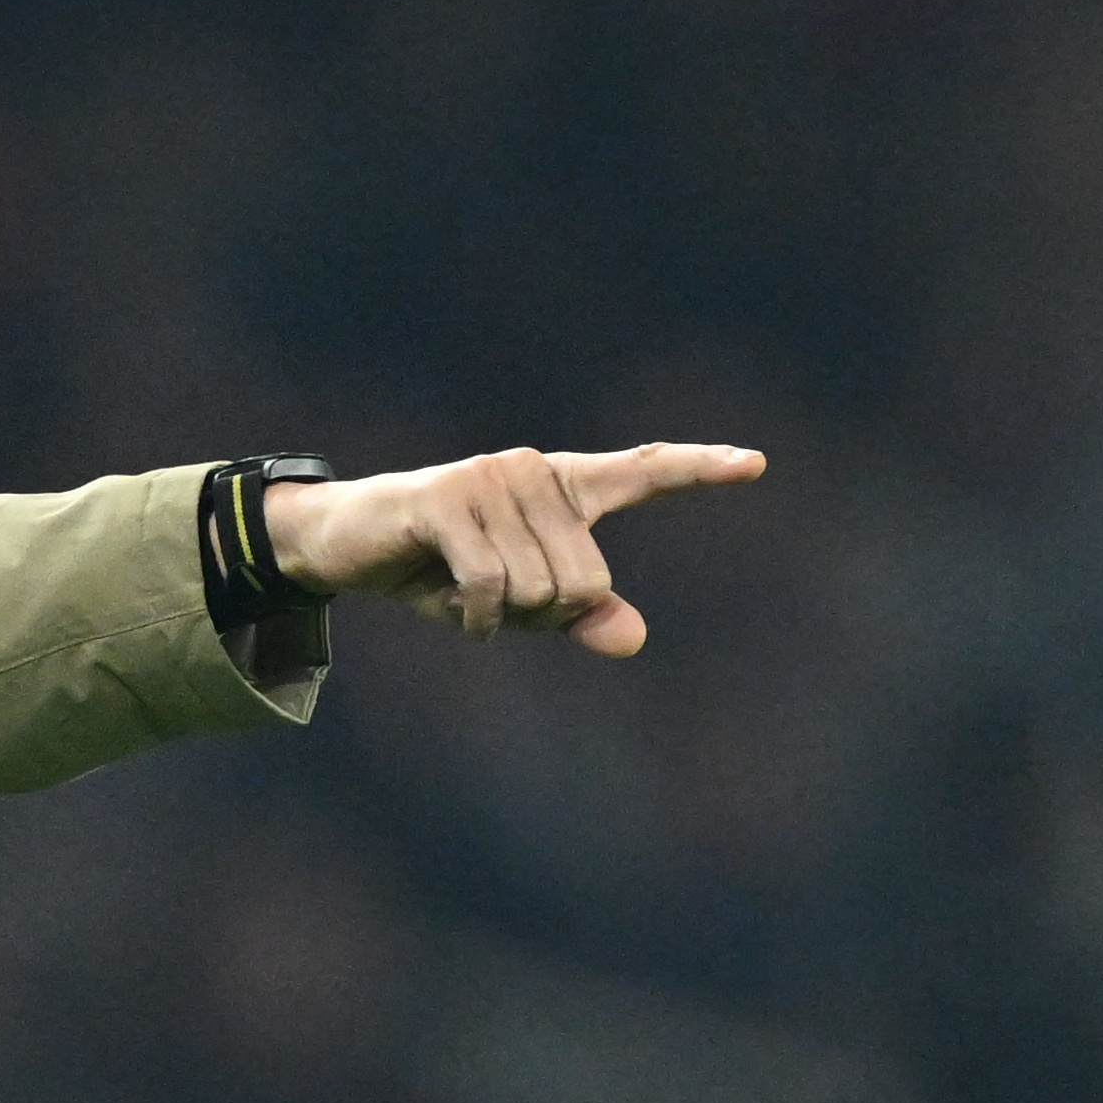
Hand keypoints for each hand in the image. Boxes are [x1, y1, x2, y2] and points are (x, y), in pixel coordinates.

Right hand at [258, 443, 764, 656]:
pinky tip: (452, 610)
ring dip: (501, 617)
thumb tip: (632, 638)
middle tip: (491, 602)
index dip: (700, 469)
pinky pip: (493, 586)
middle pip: (586, 580)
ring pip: (538, 588)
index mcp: (560, 487)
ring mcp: (490, 480)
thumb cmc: (435, 571)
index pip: (642, 471)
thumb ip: (576, 617)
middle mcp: (532, 471)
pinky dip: (477, 619)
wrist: (345, 543)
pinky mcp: (447, 501)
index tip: (757, 464)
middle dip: (541, 615)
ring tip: (461, 593)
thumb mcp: (514, 603)